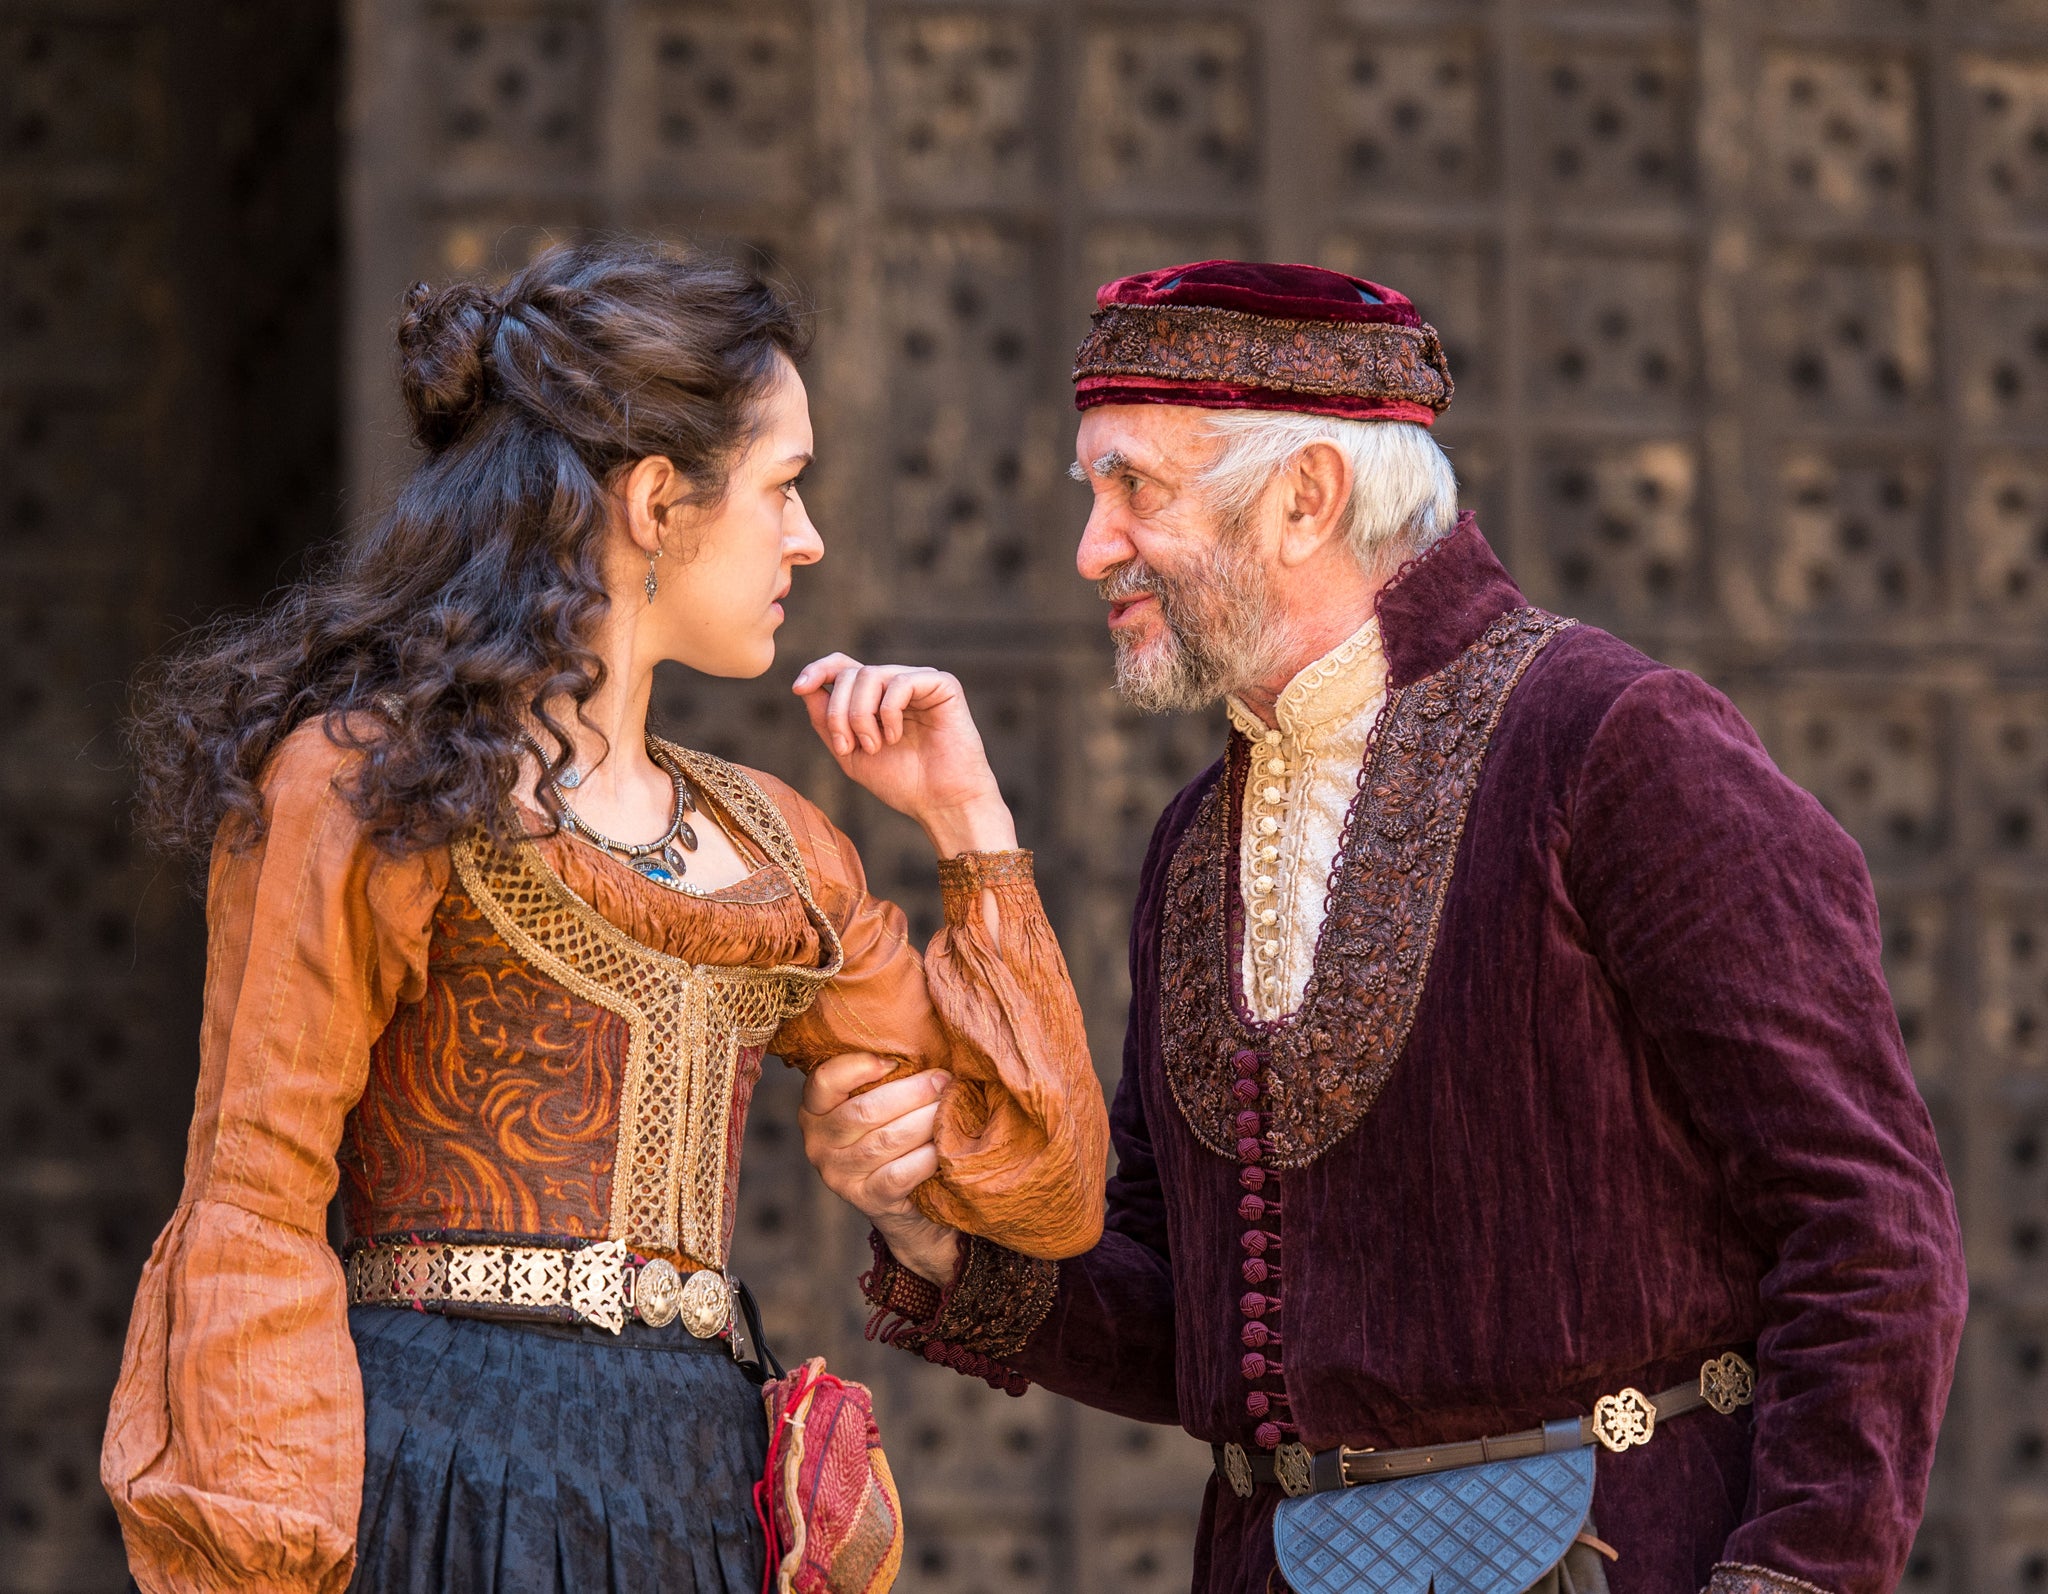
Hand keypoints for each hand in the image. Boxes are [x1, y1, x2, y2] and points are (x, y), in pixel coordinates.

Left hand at [792, 655, 1017, 856]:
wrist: (941, 803)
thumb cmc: (901, 782)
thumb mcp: (850, 753)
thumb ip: (826, 721)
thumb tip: (805, 687)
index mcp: (875, 697)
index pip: (841, 666)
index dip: (817, 670)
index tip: (798, 688)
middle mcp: (896, 684)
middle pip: (849, 673)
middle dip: (839, 712)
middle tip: (849, 747)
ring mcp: (919, 682)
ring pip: (870, 675)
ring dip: (861, 715)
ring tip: (874, 746)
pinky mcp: (942, 685)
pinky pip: (900, 682)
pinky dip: (889, 712)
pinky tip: (895, 737)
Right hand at [799, 1052, 962, 1285]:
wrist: (902, 1201)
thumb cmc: (893, 1132)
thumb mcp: (878, 1103)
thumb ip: (885, 1077)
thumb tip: (927, 1044)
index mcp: (815, 1110)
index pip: (824, 1081)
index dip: (858, 1067)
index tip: (894, 1061)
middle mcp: (818, 1143)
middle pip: (865, 1111)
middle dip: (912, 1093)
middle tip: (944, 1082)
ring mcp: (839, 1175)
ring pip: (886, 1141)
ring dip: (925, 1121)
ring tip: (951, 1107)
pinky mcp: (867, 1199)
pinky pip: (900, 1173)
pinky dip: (927, 1156)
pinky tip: (944, 1146)